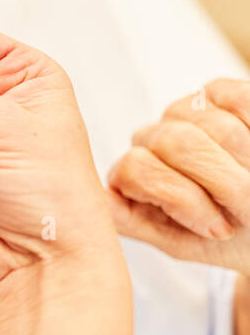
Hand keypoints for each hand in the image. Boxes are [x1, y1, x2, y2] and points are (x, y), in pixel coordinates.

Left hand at [106, 78, 249, 274]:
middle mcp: (151, 139)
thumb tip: (99, 196)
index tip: (218, 227)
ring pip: (209, 123)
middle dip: (221, 180)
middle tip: (246, 203)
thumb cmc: (229, 235)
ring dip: (243, 156)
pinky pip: (231, 96)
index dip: (184, 199)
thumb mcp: (182, 241)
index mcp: (133, 173)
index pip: (135, 169)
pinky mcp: (219, 93)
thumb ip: (131, 220)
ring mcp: (184, 114)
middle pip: (173, 142)